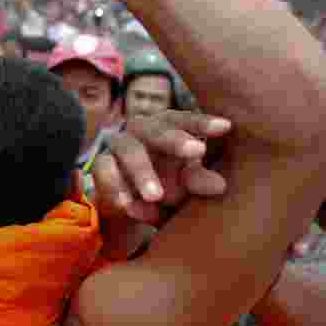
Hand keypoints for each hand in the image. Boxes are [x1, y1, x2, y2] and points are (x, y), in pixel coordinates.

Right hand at [92, 111, 232, 226]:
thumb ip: (199, 181)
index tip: (225, 127)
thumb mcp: (185, 184)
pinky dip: (115, 187)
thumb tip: (220, 186)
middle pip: (157, 129)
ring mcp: (118, 145)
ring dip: (142, 172)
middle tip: (198, 151)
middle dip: (176, 139)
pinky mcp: (100, 164)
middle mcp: (142, 130)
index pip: (184, 120)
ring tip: (156, 197)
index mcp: (167, 127)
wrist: (128, 203)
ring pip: (129, 149)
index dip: (202, 122)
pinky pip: (104, 170)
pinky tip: (127, 205)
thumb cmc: (166, 183)